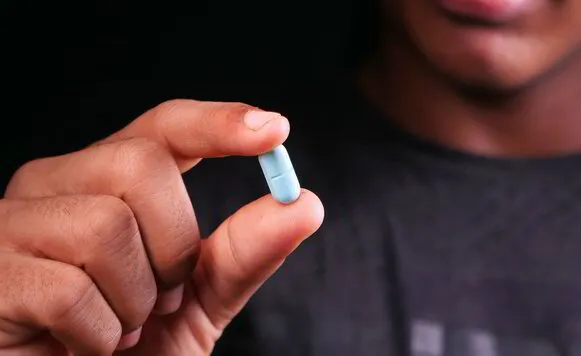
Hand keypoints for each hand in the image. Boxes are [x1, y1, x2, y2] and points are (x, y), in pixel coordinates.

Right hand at [0, 100, 323, 354]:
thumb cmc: (132, 350)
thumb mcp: (199, 300)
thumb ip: (243, 253)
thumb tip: (306, 204)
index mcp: (105, 180)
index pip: (163, 127)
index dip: (218, 123)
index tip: (274, 131)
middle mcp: (55, 185)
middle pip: (142, 167)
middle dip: (174, 247)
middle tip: (160, 300)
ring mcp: (13, 224)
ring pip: (107, 226)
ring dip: (136, 300)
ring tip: (117, 327)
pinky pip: (70, 290)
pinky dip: (98, 335)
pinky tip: (81, 347)